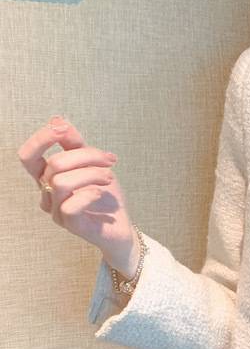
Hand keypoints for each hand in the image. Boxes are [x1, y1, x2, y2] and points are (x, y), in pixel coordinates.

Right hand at [17, 114, 139, 275]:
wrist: (122, 227)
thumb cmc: (105, 197)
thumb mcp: (93, 164)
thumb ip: (75, 144)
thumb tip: (58, 120)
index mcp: (48, 177)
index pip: (28, 156)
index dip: (41, 139)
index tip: (63, 129)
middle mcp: (47, 194)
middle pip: (55, 164)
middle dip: (86, 156)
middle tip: (109, 160)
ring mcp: (56, 211)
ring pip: (62, 182)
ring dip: (91, 174)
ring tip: (110, 178)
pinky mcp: (70, 225)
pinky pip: (70, 205)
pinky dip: (89, 194)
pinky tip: (101, 194)